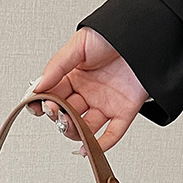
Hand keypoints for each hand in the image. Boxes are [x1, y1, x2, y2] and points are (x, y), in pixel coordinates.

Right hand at [27, 27, 149, 153]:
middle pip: (67, 115)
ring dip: (74, 131)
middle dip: (58, 117)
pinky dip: (100, 145)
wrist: (147, 34)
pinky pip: (112, 134)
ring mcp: (106, 104)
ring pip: (85, 128)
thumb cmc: (115, 33)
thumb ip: (57, 65)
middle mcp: (89, 93)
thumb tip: (38, 86)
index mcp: (76, 77)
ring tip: (69, 123)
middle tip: (55, 111)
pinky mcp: (124, 112)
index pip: (54, 96)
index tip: (35, 106)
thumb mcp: (80, 44)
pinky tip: (87, 148)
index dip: (43, 103)